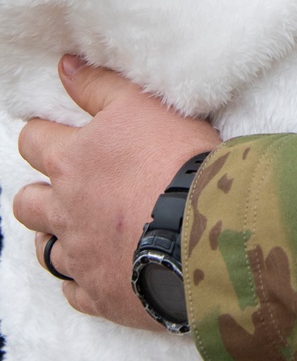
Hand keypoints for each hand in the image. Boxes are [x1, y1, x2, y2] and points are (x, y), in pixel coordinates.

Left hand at [13, 56, 220, 329]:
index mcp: (72, 162)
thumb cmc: (177, 160)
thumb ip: (100, 85)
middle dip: (40, 193)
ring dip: (54, 238)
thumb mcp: (143, 106)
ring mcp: (80, 255)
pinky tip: (102, 270)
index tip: (58, 135)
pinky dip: (83, 280)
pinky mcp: (101, 294)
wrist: (206, 228)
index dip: (42, 135)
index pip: (33, 141)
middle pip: (27, 202)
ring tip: (77, 230)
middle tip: (67, 187)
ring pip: (44, 250)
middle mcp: (65, 210)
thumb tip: (65, 66)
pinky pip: (75, 291)